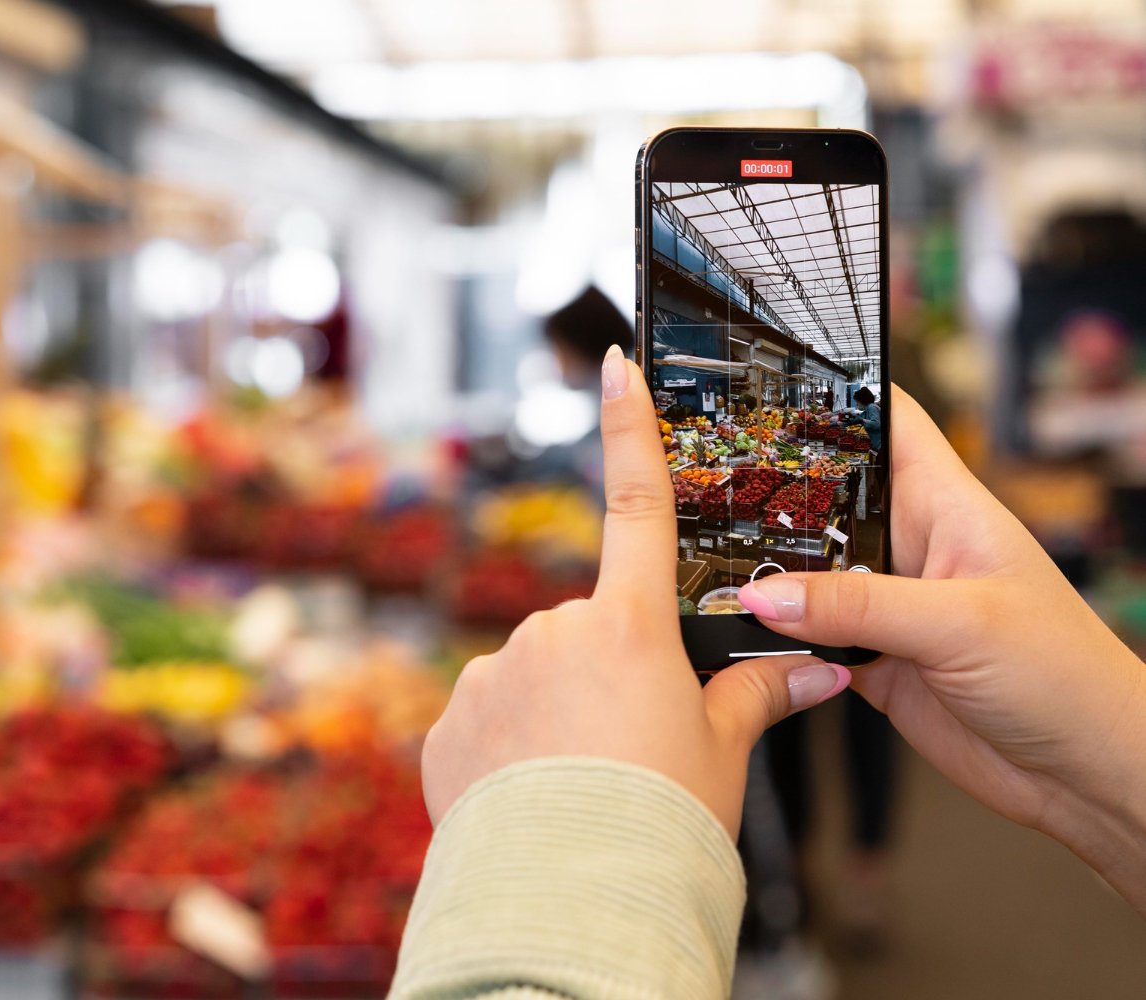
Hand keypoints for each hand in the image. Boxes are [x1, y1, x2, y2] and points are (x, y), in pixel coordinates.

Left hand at [422, 346, 852, 836]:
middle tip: (628, 748)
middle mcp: (553, 630)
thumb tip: (824, 668)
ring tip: (579, 783)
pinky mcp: (450, 720)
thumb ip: (757, 697)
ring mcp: (492, 671)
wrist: (570, 898)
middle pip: (588, 629)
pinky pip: (487, 719)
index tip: (613, 362)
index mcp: (630, 626)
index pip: (637, 504)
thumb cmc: (658, 822)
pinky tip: (531, 797)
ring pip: (534, 675)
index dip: (628, 428)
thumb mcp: (721, 754)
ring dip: (553, 715)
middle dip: (605, 672)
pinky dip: (508, 749)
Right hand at [738, 387, 1145, 911]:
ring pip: (807, 574)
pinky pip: (806, 637)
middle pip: (827, 499)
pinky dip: (773, 638)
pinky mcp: (872, 659)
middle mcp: (910, 547)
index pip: (886, 422)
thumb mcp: (958, 624)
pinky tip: (739, 633)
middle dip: (771, 491)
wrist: (1085, 772)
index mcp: (945, 506)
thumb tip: (765, 595)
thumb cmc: (1064, 676)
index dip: (834, 394)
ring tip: (704, 563)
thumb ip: (857, 607)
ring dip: (766, 574)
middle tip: (704, 485)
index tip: (765, 383)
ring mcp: (888, 605)